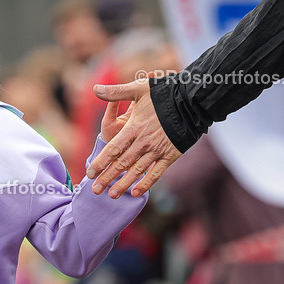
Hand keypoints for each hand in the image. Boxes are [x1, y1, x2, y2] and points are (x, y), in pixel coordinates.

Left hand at [88, 77, 181, 197]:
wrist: (193, 101)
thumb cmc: (164, 93)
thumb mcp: (139, 89)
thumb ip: (116, 92)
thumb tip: (94, 89)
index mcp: (134, 128)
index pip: (113, 149)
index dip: (101, 162)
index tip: (90, 173)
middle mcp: (144, 142)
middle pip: (122, 163)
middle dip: (107, 177)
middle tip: (95, 190)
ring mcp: (158, 150)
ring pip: (137, 171)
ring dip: (123, 184)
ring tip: (112, 195)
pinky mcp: (171, 155)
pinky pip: (157, 173)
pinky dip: (146, 184)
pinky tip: (136, 193)